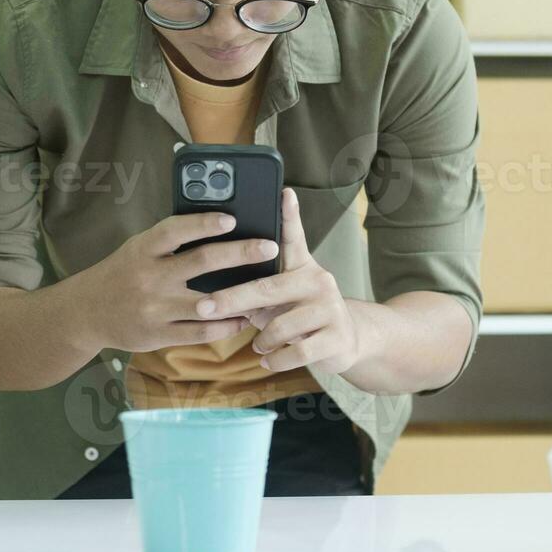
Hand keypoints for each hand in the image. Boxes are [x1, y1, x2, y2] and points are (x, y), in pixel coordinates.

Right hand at [74, 212, 278, 352]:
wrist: (86, 313)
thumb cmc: (122, 273)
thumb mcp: (137, 248)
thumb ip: (170, 241)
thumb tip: (217, 225)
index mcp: (143, 249)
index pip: (175, 230)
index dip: (204, 223)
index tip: (232, 219)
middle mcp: (149, 277)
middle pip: (201, 262)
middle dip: (240, 253)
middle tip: (269, 247)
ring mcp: (155, 308)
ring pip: (207, 302)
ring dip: (241, 295)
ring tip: (267, 287)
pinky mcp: (159, 334)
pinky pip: (202, 332)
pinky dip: (227, 325)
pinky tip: (244, 318)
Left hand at [195, 187, 361, 375]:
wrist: (347, 339)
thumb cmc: (300, 312)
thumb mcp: (283, 293)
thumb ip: (258, 283)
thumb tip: (212, 285)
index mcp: (301, 265)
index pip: (294, 236)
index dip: (289, 214)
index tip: (284, 192)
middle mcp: (319, 280)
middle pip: (268, 288)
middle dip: (232, 299)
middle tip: (204, 307)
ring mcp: (330, 308)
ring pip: (281, 326)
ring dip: (262, 340)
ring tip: (258, 345)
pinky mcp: (336, 337)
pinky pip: (296, 352)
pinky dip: (275, 359)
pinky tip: (268, 360)